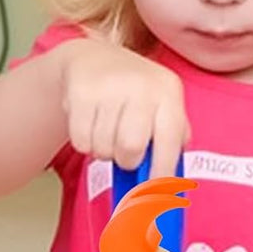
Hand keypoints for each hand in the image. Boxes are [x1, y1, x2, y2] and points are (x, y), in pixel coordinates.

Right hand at [60, 38, 188, 175]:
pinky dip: (85, 144)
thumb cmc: (134, 92)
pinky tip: (90, 125)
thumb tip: (170, 184)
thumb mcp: (161, 104)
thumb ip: (172, 138)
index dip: (162, 172)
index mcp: (168, 91)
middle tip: (124, 153)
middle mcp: (141, 86)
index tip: (154, 193)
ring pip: (103, 148)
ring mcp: (109, 87)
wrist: (93, 58)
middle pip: (131, 147)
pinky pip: (81, 141)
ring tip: (106, 132)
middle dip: (126, 160)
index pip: (170, 141)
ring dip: (104, 151)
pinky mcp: (80, 93)